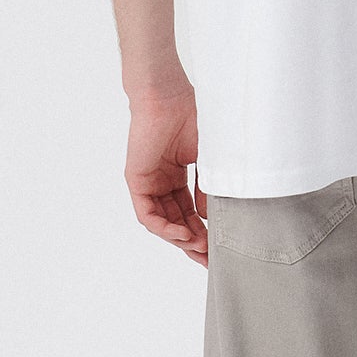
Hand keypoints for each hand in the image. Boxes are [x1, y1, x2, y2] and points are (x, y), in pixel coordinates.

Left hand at [124, 82, 208, 266]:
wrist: (168, 96)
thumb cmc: (190, 116)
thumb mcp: (208, 158)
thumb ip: (207, 187)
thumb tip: (210, 217)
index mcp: (178, 175)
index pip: (190, 211)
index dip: (204, 230)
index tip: (219, 248)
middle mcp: (162, 182)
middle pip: (177, 222)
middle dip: (194, 242)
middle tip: (209, 259)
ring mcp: (149, 183)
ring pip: (162, 222)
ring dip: (180, 239)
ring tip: (199, 248)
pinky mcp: (137, 181)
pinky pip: (147, 214)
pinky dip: (163, 228)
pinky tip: (181, 235)